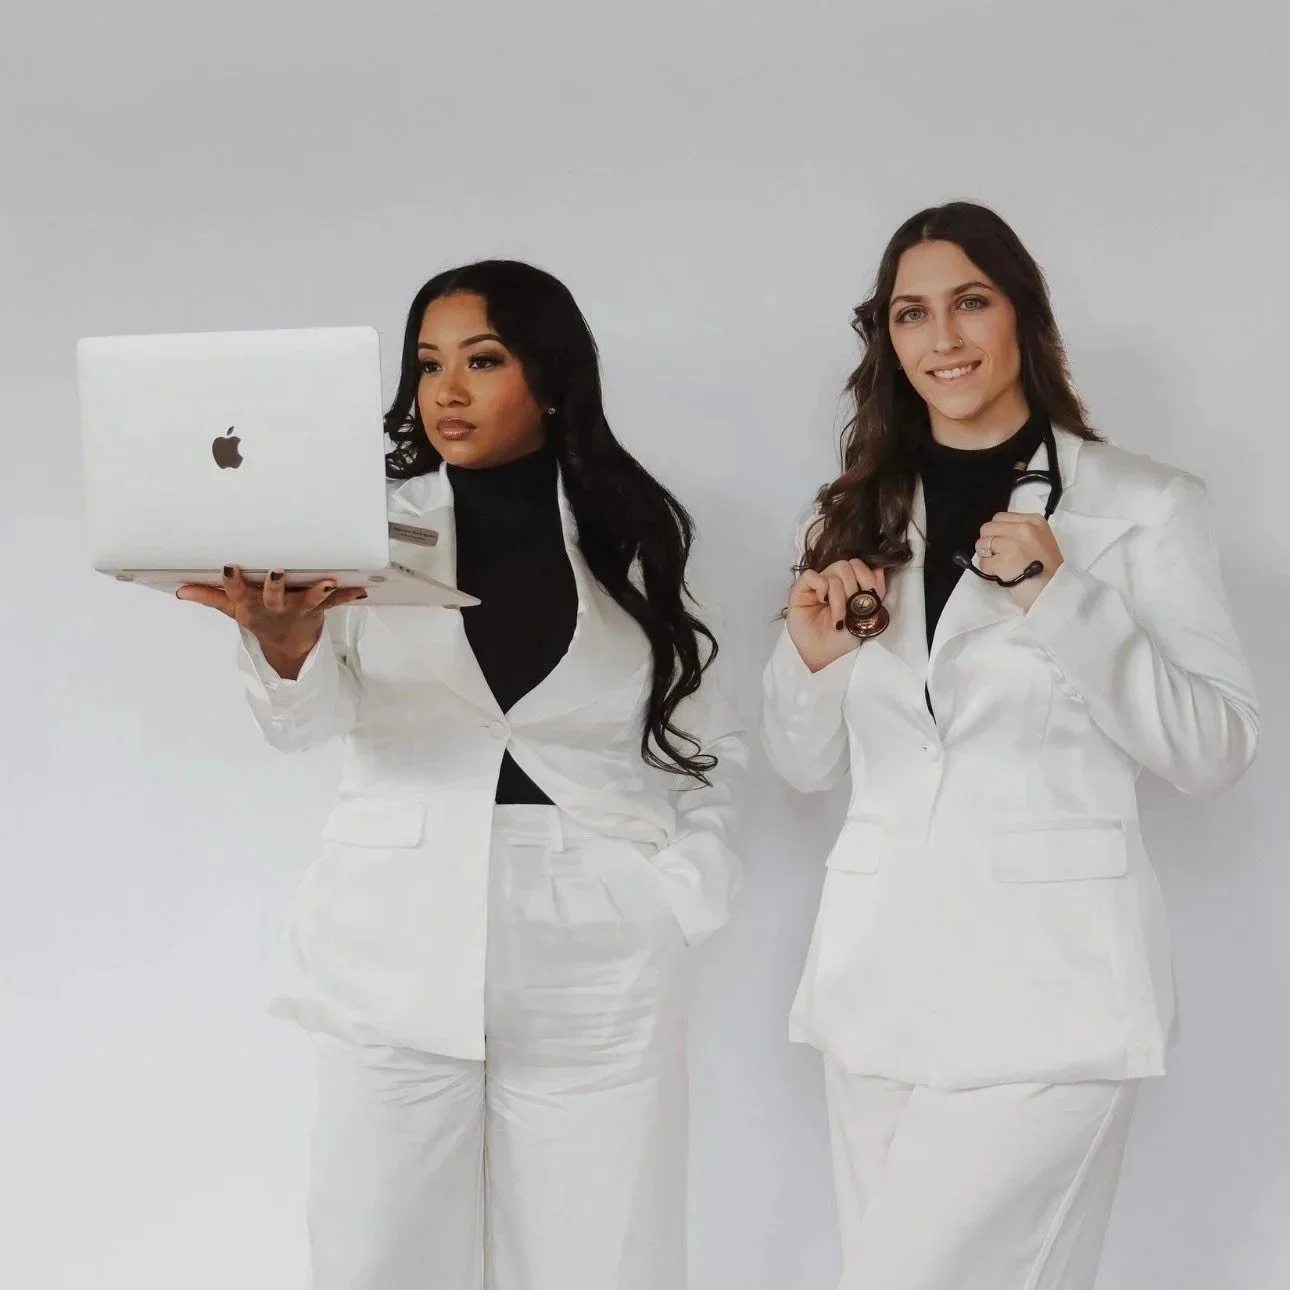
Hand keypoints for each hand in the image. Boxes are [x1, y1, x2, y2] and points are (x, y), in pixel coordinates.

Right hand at [177, 566, 367, 676]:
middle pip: (273, 597)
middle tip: (277, 572)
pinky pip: (335, 602)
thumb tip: (180, 589)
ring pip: (309, 600)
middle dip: (274, 586)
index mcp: (251, 606)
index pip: (236, 593)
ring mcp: (299, 608)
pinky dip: (348, 595)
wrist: (287, 644)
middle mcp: (275, 607)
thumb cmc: (259, 616)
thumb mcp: (233, 608)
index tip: (229, 567)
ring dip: (318, 592)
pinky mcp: (318, 608)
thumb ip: (210, 596)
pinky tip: (362, 589)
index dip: (232, 583)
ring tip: (328, 582)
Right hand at [786, 559, 887, 672]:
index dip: (867, 577)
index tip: (870, 596)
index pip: (859, 565)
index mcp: (849, 584)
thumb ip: (875, 590)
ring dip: (840, 595)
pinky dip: (821, 587)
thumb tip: (878, 568)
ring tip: (839, 615)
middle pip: (848, 564)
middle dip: (854, 586)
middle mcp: (832, 582)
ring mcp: (817, 585)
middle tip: (853, 607)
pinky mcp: (800, 590)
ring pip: (834, 570)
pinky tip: (822, 602)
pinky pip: (811, 575)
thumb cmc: (843, 638)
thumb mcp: (867, 612)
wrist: (826, 655)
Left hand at [975, 513, 1064, 609]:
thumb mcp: (1041, 539)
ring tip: (1001, 565)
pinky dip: (988, 571)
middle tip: (999, 555)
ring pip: (982, 545)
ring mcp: (1013, 545)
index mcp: (1033, 521)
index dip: (996, 532)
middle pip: (987, 528)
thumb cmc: (1048, 569)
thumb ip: (1019, 533)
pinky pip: (983, 563)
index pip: (999, 517)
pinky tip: (1001, 574)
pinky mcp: (1004, 562)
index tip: (1003, 544)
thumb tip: (995, 535)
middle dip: (988, 543)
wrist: (1055, 590)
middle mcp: (1024, 529)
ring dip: (987, 557)